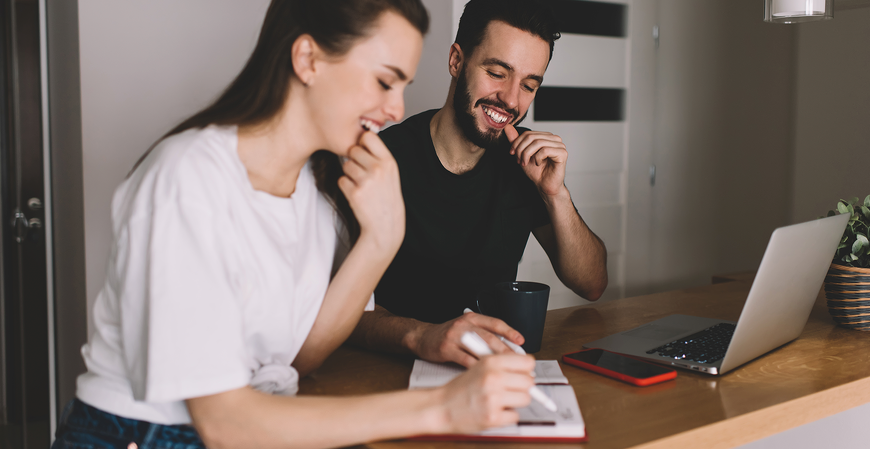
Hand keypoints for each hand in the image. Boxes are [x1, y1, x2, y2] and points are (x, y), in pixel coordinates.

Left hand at [338, 131, 404, 253]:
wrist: (386, 224)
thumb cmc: (386, 196)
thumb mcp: (391, 173)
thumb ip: (378, 156)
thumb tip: (360, 137)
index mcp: (389, 161)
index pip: (369, 136)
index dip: (362, 142)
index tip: (363, 150)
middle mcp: (378, 169)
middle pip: (354, 150)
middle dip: (355, 159)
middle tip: (363, 173)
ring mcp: (366, 181)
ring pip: (346, 165)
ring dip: (349, 174)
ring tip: (362, 185)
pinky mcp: (354, 193)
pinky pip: (341, 180)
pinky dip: (346, 186)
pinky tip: (358, 194)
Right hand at [411, 312, 524, 367]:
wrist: (422, 337)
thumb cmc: (447, 335)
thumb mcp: (466, 328)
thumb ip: (483, 334)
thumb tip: (506, 347)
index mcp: (472, 318)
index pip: (495, 323)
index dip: (509, 332)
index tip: (520, 341)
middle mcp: (464, 325)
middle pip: (490, 337)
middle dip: (506, 350)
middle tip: (518, 362)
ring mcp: (454, 336)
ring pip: (478, 348)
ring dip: (494, 360)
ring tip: (505, 370)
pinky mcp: (446, 348)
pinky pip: (465, 360)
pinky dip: (477, 367)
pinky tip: (485, 374)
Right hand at [439, 354, 534, 432]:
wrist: (440, 407)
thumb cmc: (459, 389)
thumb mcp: (480, 367)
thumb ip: (503, 366)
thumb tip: (529, 370)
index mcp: (491, 362)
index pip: (527, 362)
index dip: (526, 369)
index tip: (524, 374)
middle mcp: (493, 378)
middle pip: (529, 381)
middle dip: (523, 387)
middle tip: (512, 389)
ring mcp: (493, 399)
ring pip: (525, 399)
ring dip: (516, 401)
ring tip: (501, 400)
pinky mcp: (492, 418)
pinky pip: (515, 416)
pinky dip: (507, 416)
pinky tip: (495, 411)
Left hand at [504, 124, 567, 196]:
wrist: (544, 185)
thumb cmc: (536, 171)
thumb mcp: (522, 154)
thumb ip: (515, 140)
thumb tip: (507, 127)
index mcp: (546, 137)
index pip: (528, 133)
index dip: (517, 143)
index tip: (512, 154)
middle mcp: (554, 139)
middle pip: (531, 137)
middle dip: (521, 150)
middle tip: (519, 160)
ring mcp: (560, 145)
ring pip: (538, 143)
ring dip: (527, 154)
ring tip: (526, 163)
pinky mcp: (562, 153)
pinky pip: (545, 150)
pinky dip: (537, 158)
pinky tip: (538, 163)